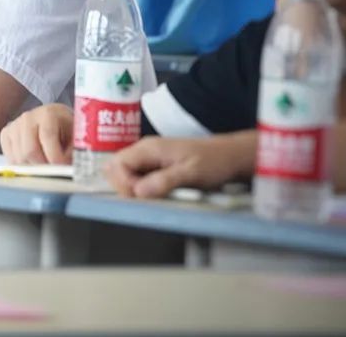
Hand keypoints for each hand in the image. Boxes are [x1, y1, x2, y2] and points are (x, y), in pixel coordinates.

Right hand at [0, 104, 72, 163]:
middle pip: (29, 150)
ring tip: (45, 165)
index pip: (47, 137)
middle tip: (53, 172)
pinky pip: (11, 158)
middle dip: (43, 166)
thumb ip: (72, 151)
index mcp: (48, 114)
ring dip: (33, 168)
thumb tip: (66, 169)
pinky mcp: (6, 134)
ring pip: (19, 158)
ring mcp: (14, 125)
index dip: (55, 157)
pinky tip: (33, 162)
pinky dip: (22, 166)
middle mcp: (28, 117)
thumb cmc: (66, 129)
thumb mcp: (75, 136)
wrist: (54, 118)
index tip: (63, 168)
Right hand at [104, 134, 255, 198]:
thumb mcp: (191, 173)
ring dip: (133, 188)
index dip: (124, 183)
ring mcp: (149, 157)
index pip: (118, 164)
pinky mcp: (154, 165)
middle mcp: (144, 149)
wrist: (229, 155)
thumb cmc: (214, 160)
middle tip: (146, 197)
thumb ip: (164, 181)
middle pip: (116, 168)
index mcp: (149, 148)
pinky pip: (137, 176)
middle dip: (125, 186)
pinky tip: (157, 192)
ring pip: (125, 173)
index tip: (140, 195)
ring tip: (153, 195)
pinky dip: (142, 187)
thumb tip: (139, 192)